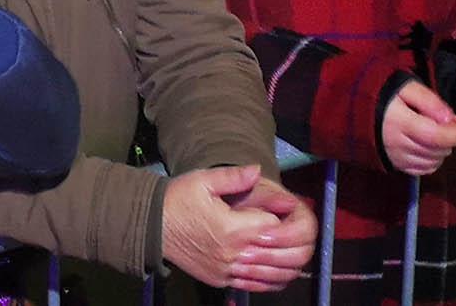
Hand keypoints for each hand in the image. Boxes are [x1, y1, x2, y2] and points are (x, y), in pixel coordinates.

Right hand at [160, 165, 314, 292]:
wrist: (151, 225)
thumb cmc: (178, 199)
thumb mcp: (203, 180)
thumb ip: (234, 177)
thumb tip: (258, 170)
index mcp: (232, 228)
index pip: (273, 226)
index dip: (283, 216)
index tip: (290, 208)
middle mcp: (234, 254)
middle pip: (278, 255)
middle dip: (296, 244)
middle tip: (304, 233)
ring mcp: (228, 270)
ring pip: (270, 274)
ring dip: (289, 266)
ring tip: (300, 255)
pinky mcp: (221, 280)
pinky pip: (254, 285)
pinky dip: (273, 282)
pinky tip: (282, 275)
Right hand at [380, 78, 455, 175]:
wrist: (353, 107)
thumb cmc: (383, 93)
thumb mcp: (405, 87)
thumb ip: (428, 100)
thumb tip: (450, 118)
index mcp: (399, 122)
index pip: (437, 136)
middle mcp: (397, 144)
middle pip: (437, 151)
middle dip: (449, 138)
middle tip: (447, 123)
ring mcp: (396, 158)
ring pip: (433, 162)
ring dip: (440, 150)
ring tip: (435, 132)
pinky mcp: (395, 165)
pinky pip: (423, 169)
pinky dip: (431, 160)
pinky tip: (426, 145)